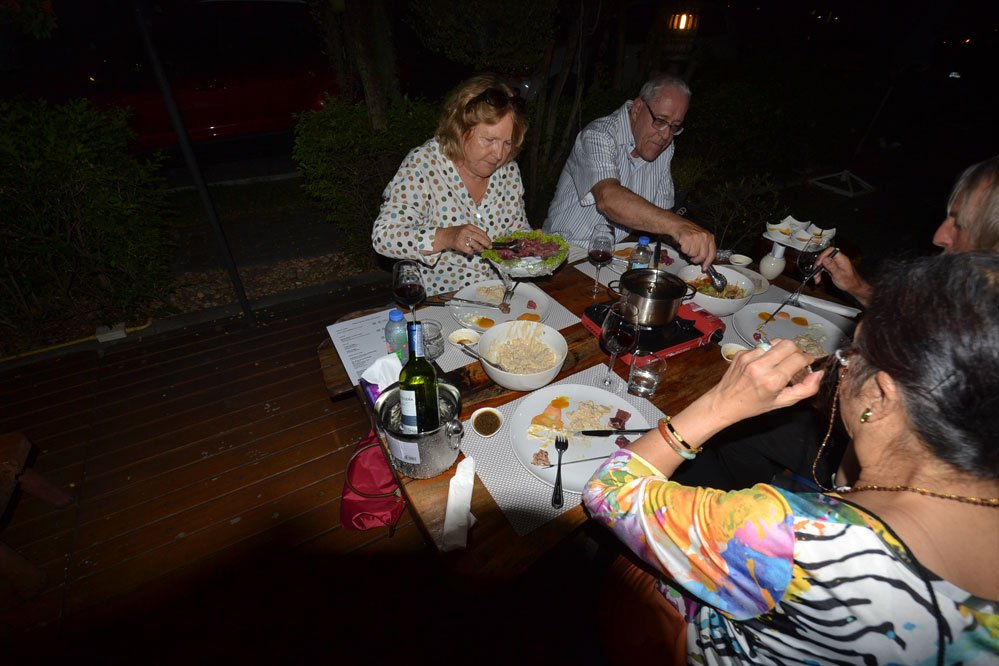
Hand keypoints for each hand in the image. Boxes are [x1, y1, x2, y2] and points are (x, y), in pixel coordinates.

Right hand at [433, 224, 491, 255]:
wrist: (445, 236)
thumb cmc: (456, 233)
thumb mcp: (465, 229)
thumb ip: (474, 232)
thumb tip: (485, 239)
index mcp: (469, 226)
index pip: (481, 232)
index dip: (487, 238)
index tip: (490, 242)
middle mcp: (466, 231)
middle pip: (480, 238)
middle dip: (486, 243)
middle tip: (490, 247)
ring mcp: (462, 238)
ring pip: (475, 244)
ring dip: (480, 248)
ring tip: (482, 250)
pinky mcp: (459, 245)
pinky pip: (469, 250)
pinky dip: (472, 252)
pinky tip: (472, 251)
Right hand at [668, 217, 715, 267]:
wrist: (678, 225)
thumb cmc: (689, 231)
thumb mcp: (701, 238)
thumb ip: (705, 247)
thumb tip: (705, 260)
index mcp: (709, 237)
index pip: (712, 253)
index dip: (708, 262)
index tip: (705, 267)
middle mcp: (704, 237)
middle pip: (702, 256)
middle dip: (696, 259)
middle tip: (692, 257)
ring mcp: (696, 238)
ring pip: (693, 254)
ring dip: (688, 252)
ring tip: (687, 246)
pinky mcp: (688, 239)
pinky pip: (686, 251)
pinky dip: (683, 249)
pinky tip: (683, 244)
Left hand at [705, 339, 822, 424]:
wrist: (725, 402)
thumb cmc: (753, 405)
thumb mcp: (782, 402)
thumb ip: (805, 389)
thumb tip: (819, 374)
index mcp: (772, 380)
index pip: (799, 358)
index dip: (808, 359)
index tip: (808, 363)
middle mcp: (760, 366)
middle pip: (789, 344)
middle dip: (797, 350)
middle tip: (796, 360)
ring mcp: (749, 357)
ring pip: (776, 342)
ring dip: (782, 350)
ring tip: (780, 363)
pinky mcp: (741, 352)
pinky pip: (762, 346)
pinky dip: (768, 352)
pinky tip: (764, 364)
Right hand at [814, 247, 871, 304]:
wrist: (853, 287)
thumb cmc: (849, 282)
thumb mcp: (839, 275)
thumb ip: (832, 266)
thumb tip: (825, 258)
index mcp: (841, 259)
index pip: (831, 250)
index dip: (823, 255)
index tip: (819, 263)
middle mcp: (838, 260)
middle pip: (825, 257)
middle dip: (818, 265)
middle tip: (815, 272)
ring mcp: (835, 264)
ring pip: (823, 263)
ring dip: (818, 270)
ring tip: (816, 278)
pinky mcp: (832, 268)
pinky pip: (824, 268)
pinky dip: (820, 273)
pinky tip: (818, 278)